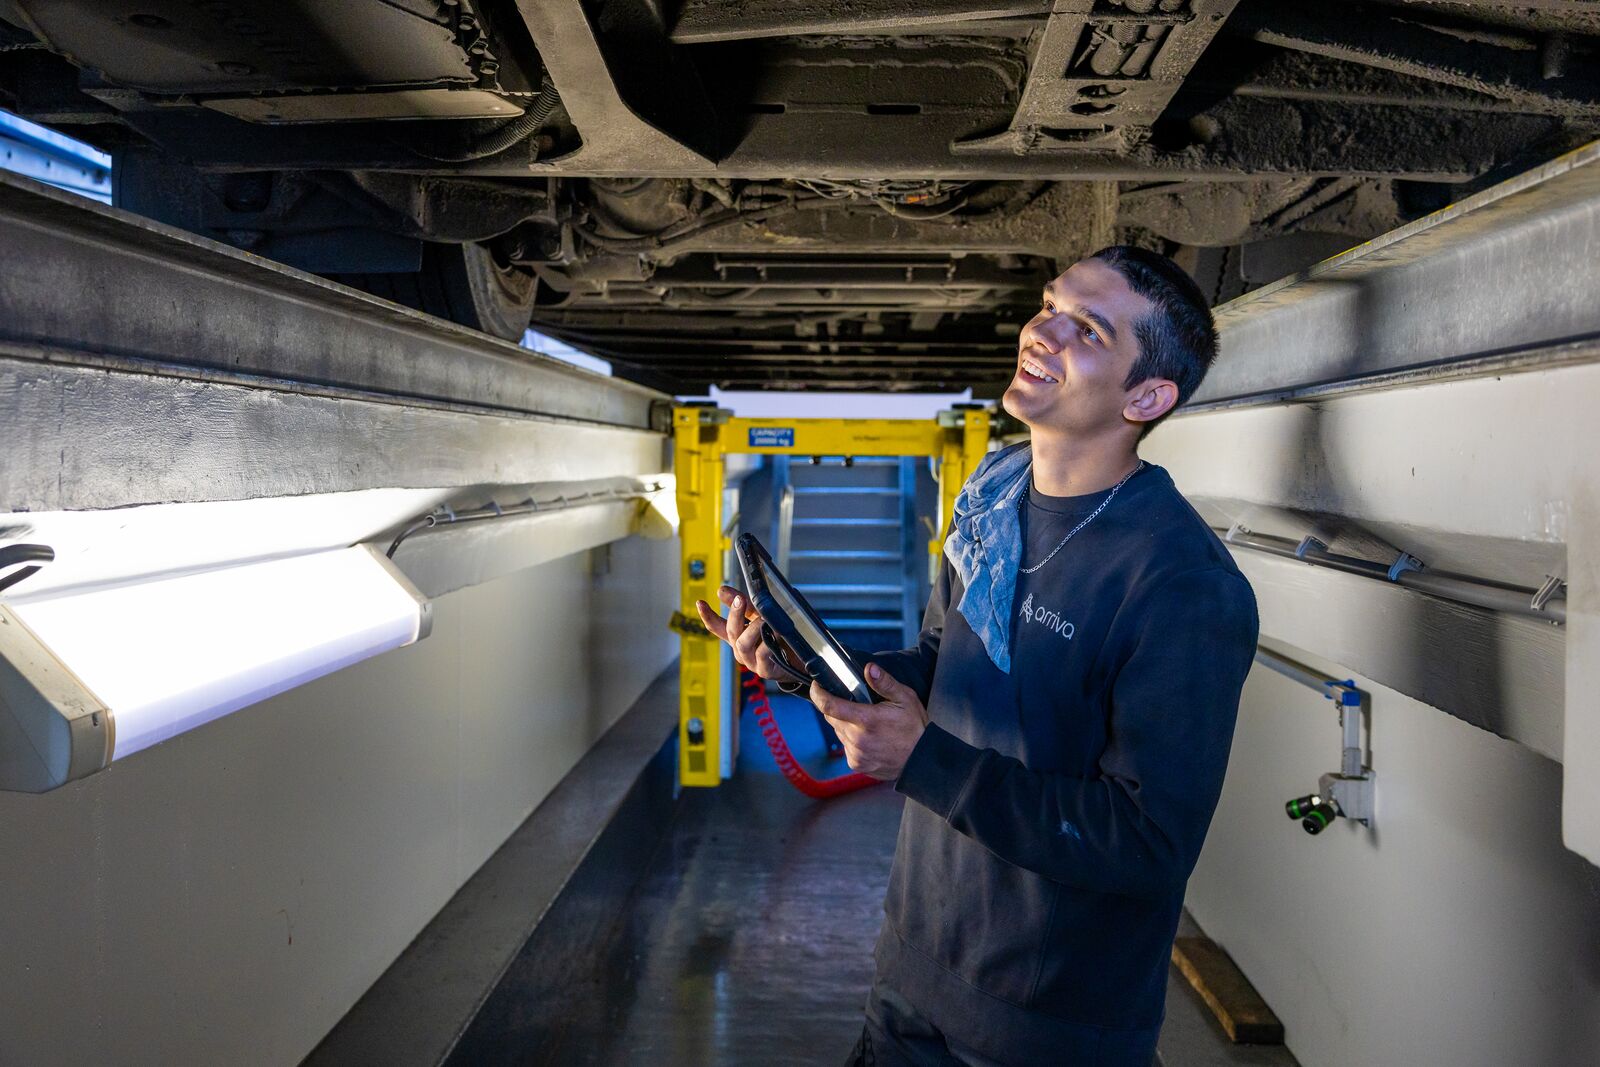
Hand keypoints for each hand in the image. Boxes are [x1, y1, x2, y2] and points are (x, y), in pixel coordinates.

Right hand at [694, 585, 797, 680]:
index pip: (717, 626)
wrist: (797, 662)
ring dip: (752, 629)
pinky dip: (767, 643)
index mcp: (737, 636)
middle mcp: (740, 649)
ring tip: (763, 620)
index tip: (700, 602)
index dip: (707, 616)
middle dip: (734, 614)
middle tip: (739, 599)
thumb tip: (721, 590)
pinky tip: (774, 635)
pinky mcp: (764, 669)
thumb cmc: (776, 639)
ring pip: (743, 644)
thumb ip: (744, 605)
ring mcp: (751, 661)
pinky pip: (762, 655)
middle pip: (731, 631)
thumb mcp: (760, 618)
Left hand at [810, 663, 928, 780]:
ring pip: (838, 731)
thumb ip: (885, 683)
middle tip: (857, 704)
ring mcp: (856, 753)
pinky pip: (845, 745)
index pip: (829, 706)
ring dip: (846, 724)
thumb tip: (869, 668)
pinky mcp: (856, 764)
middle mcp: (857, 739)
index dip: (818, 693)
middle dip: (838, 707)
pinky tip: (869, 738)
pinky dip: (852, 739)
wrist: (921, 760)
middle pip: (832, 717)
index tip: (817, 686)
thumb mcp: (905, 699)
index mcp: (866, 720)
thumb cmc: (914, 728)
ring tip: (867, 723)